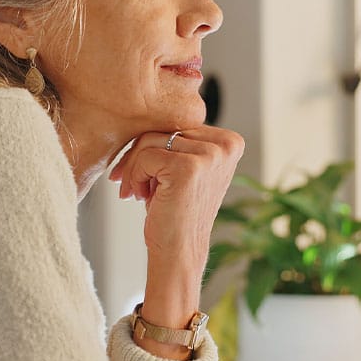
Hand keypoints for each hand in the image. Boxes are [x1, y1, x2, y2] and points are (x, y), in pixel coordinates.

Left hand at [108, 126, 244, 263]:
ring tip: (137, 193)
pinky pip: (145, 156)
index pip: (177, 123)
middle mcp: (226, 145)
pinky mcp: (189, 167)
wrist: (178, 251)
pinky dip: (135, 176)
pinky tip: (140, 197)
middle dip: (139, 156)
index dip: (153, 146)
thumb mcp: (183, 168)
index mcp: (230, 141)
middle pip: (163, 128)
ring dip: (135, 168)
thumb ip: (178, 140)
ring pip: (150, 140)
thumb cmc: (175, 210)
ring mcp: (210, 155)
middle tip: (131, 185)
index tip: (142, 173)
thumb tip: (143, 108)